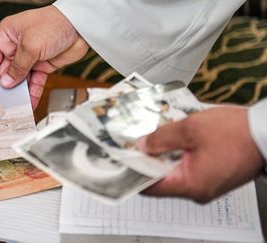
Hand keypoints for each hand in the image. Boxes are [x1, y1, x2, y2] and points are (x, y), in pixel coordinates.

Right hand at [0, 5, 88, 108]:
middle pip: (5, 70)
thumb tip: (6, 81)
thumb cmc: (54, 23)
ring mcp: (31, 56)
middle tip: (1, 100)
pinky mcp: (43, 65)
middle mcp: (17, 46)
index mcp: (8, 35)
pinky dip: (33, 92)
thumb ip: (17, 66)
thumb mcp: (30, 46)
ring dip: (19, 92)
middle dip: (5, 85)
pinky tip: (29, 102)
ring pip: (21, 78)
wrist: (80, 26)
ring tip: (15, 104)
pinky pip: (35, 82)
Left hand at [136, 106, 263, 202]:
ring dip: (165, 155)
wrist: (266, 133)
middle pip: (161, 179)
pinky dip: (179, 155)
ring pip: (175, 173)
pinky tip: (175, 140)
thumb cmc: (236, 133)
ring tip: (155, 137)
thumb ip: (161, 138)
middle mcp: (197, 191)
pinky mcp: (213, 177)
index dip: (134, 171)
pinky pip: (188, 169)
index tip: (123, 159)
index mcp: (190, 185)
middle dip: (149, 160)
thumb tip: (142, 145)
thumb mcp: (190, 129)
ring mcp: (206, 185)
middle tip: (137, 143)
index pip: (150, 186)